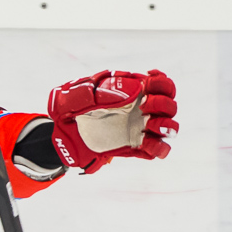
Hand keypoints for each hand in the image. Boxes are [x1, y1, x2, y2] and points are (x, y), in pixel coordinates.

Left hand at [47, 69, 178, 172]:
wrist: (61, 133)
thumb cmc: (71, 108)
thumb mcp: (78, 94)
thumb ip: (101, 90)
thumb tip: (132, 90)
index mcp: (134, 92)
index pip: (162, 85)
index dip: (161, 82)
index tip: (148, 82)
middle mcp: (142, 111)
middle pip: (170, 105)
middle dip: (162, 104)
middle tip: (143, 106)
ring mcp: (140, 130)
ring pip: (170, 128)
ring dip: (165, 125)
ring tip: (149, 124)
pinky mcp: (136, 148)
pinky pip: (158, 150)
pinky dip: (159, 147)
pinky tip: (145, 143)